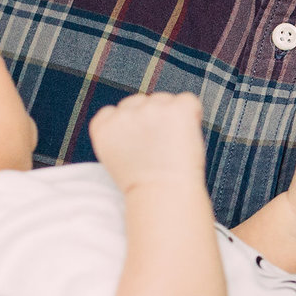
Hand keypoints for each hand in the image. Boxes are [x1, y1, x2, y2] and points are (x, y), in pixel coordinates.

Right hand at [89, 93, 207, 194]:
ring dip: (171, 116)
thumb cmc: (144, 185)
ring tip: (174, 146)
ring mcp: (150, 108)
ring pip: (165, 101)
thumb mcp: (116, 157)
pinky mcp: (177, 108)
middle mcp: (124, 112)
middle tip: (161, 147)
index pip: (115, 111)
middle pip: (141, 103)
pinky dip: (193, 115)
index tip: (140, 143)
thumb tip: (140, 120)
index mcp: (103, 125)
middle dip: (152, 119)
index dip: (130, 126)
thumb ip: (121, 133)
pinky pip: (188, 101)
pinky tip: (188, 136)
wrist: (163, 195)